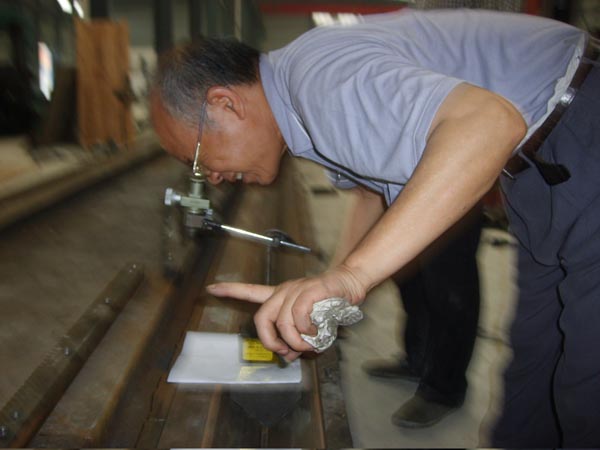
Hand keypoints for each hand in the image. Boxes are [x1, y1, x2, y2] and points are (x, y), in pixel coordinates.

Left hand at [207, 265, 368, 361]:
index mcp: (280, 296)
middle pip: (262, 317)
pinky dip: (306, 330)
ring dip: (295, 340)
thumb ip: (295, 339)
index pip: (251, 291)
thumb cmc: (330, 305)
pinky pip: (299, 315)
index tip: (211, 288)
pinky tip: (314, 331)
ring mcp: (296, 289)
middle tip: (284, 351)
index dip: (230, 291)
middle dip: (269, 340)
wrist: (350, 284)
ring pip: (282, 321)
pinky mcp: (310, 289)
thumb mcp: (309, 325)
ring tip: (308, 345)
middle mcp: (284, 290)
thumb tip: (287, 354)